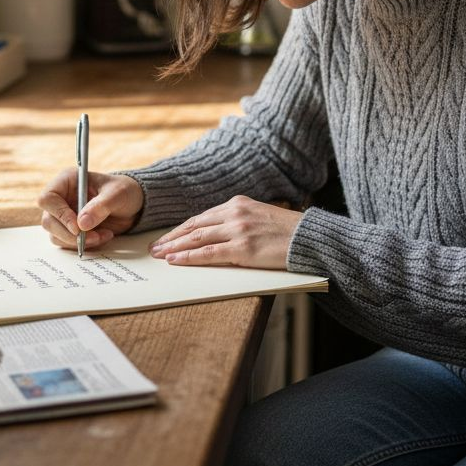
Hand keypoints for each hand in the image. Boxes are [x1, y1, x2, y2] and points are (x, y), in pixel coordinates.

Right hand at [36, 170, 143, 249]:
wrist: (132, 205)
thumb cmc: (124, 191)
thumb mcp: (117, 194)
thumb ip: (100, 206)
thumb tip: (81, 224)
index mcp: (67, 181)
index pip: (48, 198)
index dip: (59, 214)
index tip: (77, 227)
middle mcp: (61, 198)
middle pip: (49, 221)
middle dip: (70, 234)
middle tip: (93, 237)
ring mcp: (64, 215)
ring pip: (56, 235)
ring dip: (79, 242)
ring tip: (103, 235)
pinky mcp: (70, 230)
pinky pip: (67, 243)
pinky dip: (85, 245)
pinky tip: (102, 237)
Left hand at [148, 196, 301, 269]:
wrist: (310, 238)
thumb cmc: (288, 232)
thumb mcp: (260, 217)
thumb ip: (238, 221)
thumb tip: (217, 235)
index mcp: (238, 203)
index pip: (201, 217)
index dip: (181, 229)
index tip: (167, 237)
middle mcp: (234, 213)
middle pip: (194, 226)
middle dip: (171, 238)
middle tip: (155, 247)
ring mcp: (238, 230)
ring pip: (197, 239)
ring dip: (174, 248)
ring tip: (159, 255)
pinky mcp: (243, 248)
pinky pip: (208, 254)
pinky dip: (189, 258)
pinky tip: (175, 261)